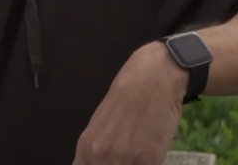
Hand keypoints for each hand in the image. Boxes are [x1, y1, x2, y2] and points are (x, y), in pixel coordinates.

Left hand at [72, 42, 187, 164]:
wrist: (150, 81)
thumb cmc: (124, 100)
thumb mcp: (101, 127)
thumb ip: (97, 151)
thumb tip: (98, 162)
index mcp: (86, 148)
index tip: (105, 163)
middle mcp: (100, 156)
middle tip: (126, 159)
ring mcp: (124, 159)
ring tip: (137, 157)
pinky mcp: (148, 160)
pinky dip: (149, 164)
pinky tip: (151, 155)